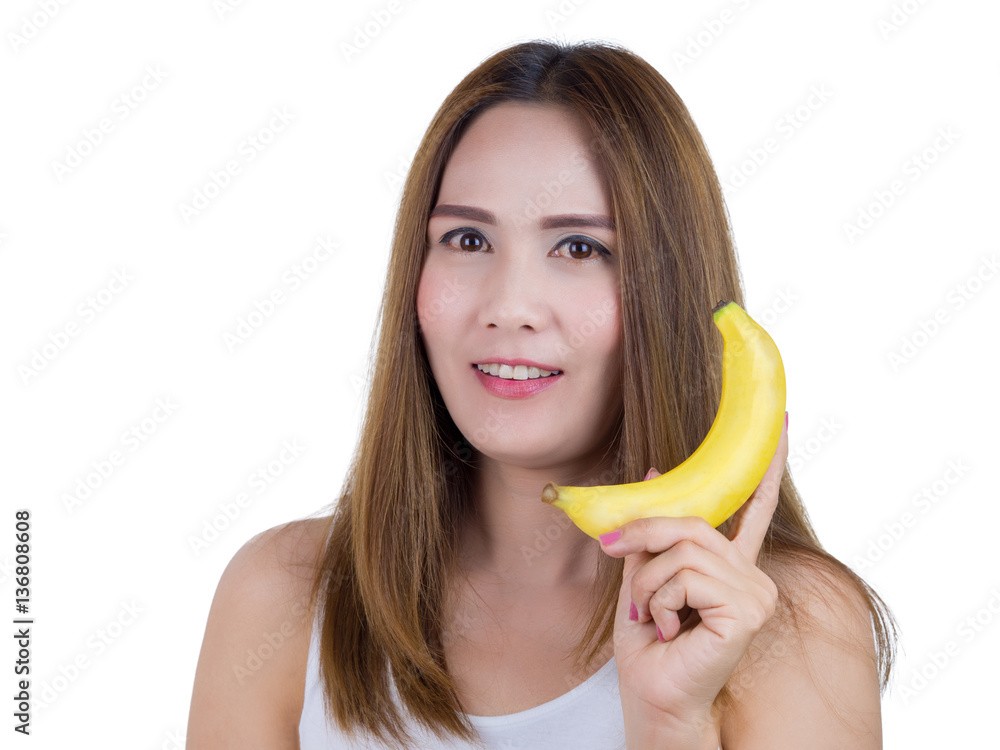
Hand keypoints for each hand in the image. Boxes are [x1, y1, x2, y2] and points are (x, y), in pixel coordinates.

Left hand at [600, 413, 787, 747]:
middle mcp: (752, 575)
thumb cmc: (649, 644)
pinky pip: (686, 576)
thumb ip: (654, 529)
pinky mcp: (747, 608)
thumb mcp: (643, 573)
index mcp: (731, 566)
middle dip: (643, 536)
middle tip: (614, 553)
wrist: (653, 697)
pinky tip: (670, 629)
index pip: (756, 507)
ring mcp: (756, 592)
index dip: (769, 466)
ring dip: (647, 581)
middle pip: (692, 522)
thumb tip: (659, 470)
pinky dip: (660, 599)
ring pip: (682, 549)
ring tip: (652, 615)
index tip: (785, 422)